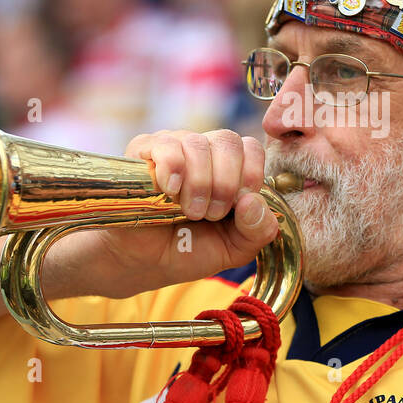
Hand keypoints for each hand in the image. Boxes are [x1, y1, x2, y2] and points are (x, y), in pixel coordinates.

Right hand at [63, 130, 279, 299]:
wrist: (143, 261)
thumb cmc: (189, 249)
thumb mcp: (234, 249)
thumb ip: (258, 231)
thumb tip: (254, 201)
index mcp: (231, 168)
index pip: (251, 147)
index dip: (252, 174)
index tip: (239, 204)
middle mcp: (204, 151)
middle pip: (228, 140)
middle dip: (226, 183)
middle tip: (212, 214)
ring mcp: (174, 147)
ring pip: (197, 143)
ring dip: (199, 182)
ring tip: (189, 211)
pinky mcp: (143, 151)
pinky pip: (165, 144)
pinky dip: (173, 167)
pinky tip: (170, 189)